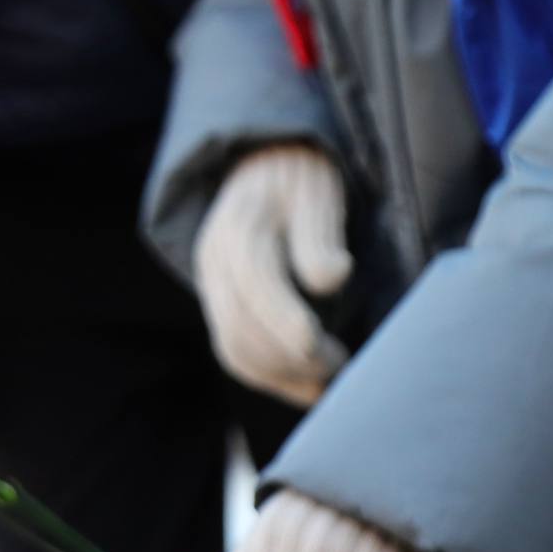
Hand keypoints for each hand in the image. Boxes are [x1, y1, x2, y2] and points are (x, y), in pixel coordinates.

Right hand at [192, 144, 353, 407]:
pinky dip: (270, 376)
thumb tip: (331, 279)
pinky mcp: (220, 307)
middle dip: (289, 358)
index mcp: (240, 227)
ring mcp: (212, 287)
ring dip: (280, 375)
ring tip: (326, 383)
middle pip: (239, 326)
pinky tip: (306, 385)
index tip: (323, 348)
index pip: (256, 284)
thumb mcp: (317, 190)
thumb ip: (320, 234)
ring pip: (233, 348)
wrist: (261, 167)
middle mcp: (216, 261)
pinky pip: (235, 352)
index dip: (286, 321)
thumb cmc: (300, 179)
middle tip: (340, 368)